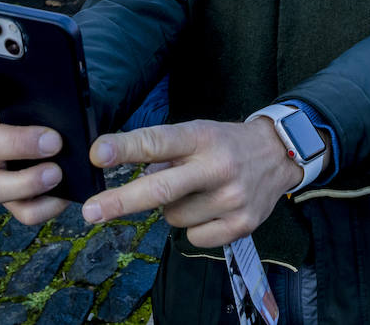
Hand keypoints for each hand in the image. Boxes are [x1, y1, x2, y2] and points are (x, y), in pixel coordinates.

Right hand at [0, 71, 70, 225]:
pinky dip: (46, 206)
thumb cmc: (58, 121)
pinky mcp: (16, 202)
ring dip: (25, 182)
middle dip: (18, 143)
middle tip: (53, 141)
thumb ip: (54, 96)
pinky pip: (24, 212)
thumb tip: (65, 92)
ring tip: (56, 173)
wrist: (73, 146)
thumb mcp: (57, 105)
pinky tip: (64, 196)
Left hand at [79, 117, 308, 247]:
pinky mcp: (241, 224)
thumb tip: (123, 172)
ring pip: (172, 217)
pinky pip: (194, 236)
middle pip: (161, 188)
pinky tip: (212, 208)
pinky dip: (195, 225)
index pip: (159, 141)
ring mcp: (231, 198)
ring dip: (172, 208)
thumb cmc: (226, 144)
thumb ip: (165, 151)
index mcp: (202, 137)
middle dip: (121, 201)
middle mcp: (218, 166)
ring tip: (197, 191)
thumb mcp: (199, 133)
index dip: (126, 148)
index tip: (97, 153)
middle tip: (90, 211)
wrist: (279, 155)